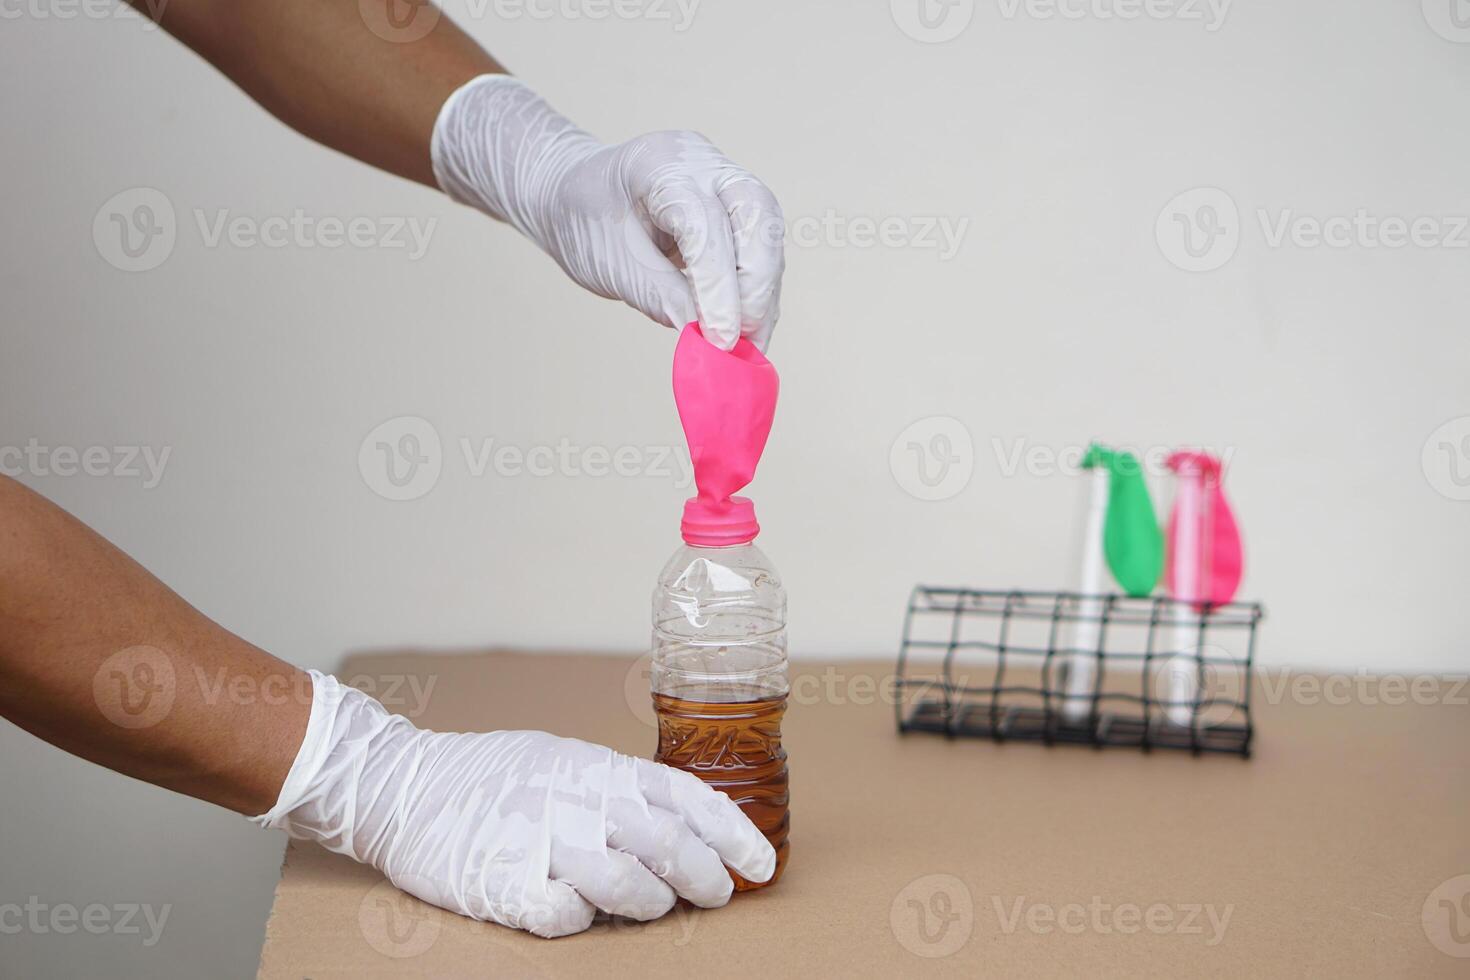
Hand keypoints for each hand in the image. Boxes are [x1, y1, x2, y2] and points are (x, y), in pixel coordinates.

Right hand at [254, 672, 776, 937]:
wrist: (404, 785)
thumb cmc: (492, 775)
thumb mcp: (566, 759)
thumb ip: (618, 788)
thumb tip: (680, 823)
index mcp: (599, 767)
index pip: (687, 796)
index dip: (733, 833)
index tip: (762, 865)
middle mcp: (578, 799)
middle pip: (667, 843)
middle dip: (705, 876)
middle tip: (717, 895)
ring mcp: (541, 841)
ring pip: (626, 884)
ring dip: (652, 903)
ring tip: (655, 908)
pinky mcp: (503, 884)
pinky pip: (562, 914)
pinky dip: (582, 919)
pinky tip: (580, 913)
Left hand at [432, 75, 783, 351]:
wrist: (574, 194)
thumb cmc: (583, 220)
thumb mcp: (608, 262)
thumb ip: (657, 294)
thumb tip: (706, 338)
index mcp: (659, 163)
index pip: (703, 221)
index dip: (717, 283)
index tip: (720, 338)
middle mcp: (702, 162)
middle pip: (756, 213)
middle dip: (756, 282)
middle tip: (740, 340)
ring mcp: (724, 180)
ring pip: (767, 233)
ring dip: (763, 295)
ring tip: (748, 348)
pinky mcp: (736, 207)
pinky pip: (760, 248)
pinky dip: (757, 293)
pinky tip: (747, 332)